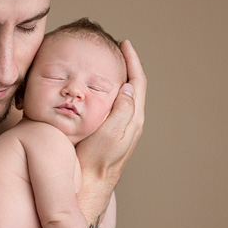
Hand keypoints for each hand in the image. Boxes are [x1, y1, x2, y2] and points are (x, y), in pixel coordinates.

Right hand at [76, 39, 146, 188]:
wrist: (89, 183)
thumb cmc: (97, 160)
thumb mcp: (111, 132)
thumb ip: (122, 109)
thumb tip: (128, 86)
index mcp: (133, 118)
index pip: (137, 82)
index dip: (132, 61)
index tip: (125, 44)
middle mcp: (131, 121)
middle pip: (134, 85)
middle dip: (127, 65)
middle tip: (115, 48)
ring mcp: (122, 127)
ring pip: (124, 95)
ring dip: (118, 77)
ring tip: (107, 63)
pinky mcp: (111, 132)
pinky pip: (114, 104)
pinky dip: (108, 90)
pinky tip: (96, 89)